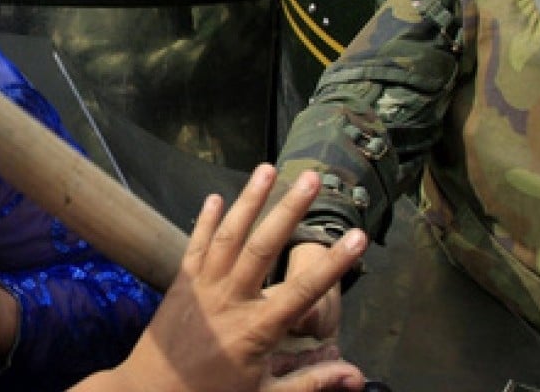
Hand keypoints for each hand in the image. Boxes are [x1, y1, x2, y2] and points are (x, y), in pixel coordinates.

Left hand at [83, 164, 367, 391]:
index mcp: (256, 329)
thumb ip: (311, 383)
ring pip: (229, 235)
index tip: (358, 237)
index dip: (333, 264)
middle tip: (312, 179)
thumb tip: (356, 376)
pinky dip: (205, 220)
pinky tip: (217, 197)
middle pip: (265, 247)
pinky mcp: (180, 283)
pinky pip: (195, 245)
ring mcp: (203, 287)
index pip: (303, 291)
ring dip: (249, 200)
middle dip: (290, 209)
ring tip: (268, 169)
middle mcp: (230, 300)